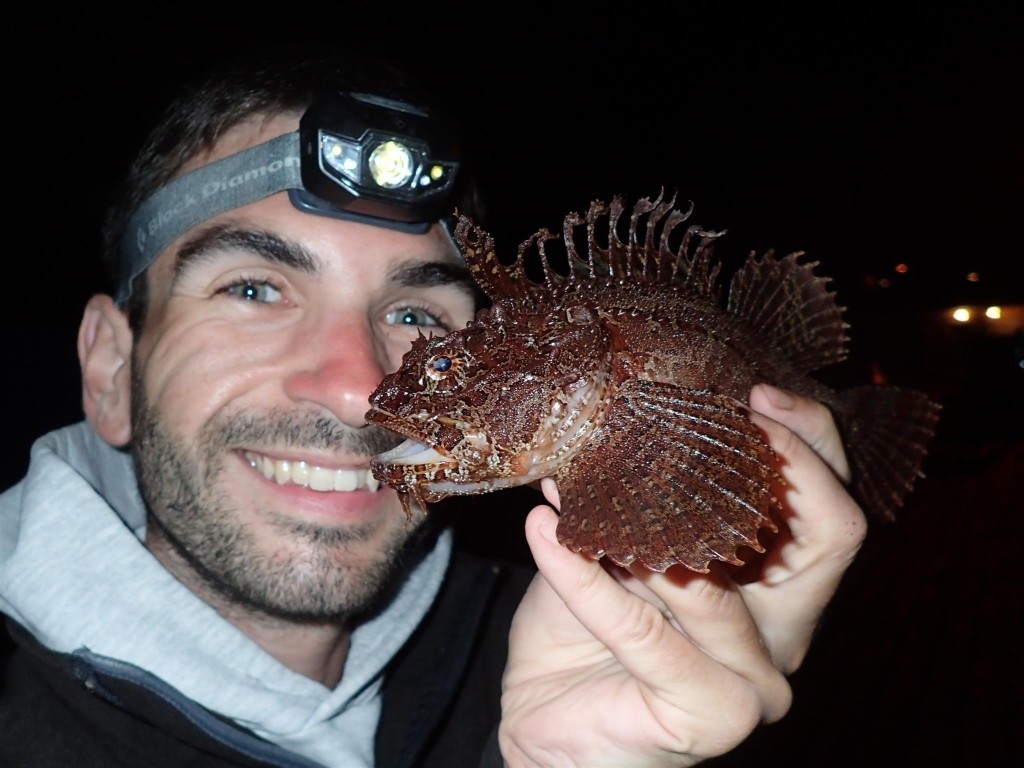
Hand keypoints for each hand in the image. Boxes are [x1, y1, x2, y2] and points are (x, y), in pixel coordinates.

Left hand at [499, 384, 866, 766]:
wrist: (547, 725)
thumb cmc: (586, 631)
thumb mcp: (619, 547)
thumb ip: (637, 498)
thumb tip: (615, 417)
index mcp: (779, 591)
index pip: (832, 511)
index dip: (809, 445)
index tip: (753, 394)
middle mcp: (786, 637)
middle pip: (830, 538)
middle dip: (780, 462)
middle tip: (713, 414)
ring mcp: (756, 683)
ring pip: (712, 581)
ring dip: (635, 529)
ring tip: (572, 483)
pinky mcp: (710, 716)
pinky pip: (639, 627)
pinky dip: (581, 575)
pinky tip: (542, 531)